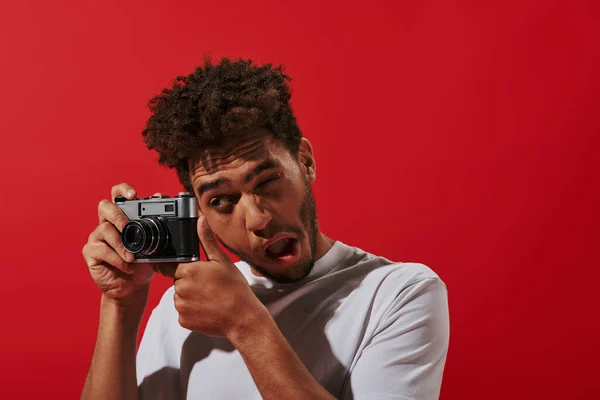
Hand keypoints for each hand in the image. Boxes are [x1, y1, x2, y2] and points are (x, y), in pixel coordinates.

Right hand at [82, 183, 176, 305]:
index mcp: (122, 217)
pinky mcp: (91, 252)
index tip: (133, 194)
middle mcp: (107, 224)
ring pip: (104, 229)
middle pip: (104, 206)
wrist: (133, 287)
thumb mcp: (155, 245)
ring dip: (121, 244)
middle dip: (118, 215)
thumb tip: (159, 197)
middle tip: (127, 227)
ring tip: (132, 258)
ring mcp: (97, 237)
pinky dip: (117, 259)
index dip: (122, 190)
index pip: (117, 195)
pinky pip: (102, 250)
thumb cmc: (144, 263)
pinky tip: (127, 266)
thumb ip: (156, 224)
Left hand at [172, 215, 267, 337]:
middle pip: (178, 282)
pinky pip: (183, 312)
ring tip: (211, 298)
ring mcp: (181, 307)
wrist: (242, 318)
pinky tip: (208, 309)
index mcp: (188, 271)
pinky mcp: (183, 321)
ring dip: (190, 297)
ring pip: (180, 297)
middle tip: (210, 286)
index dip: (190, 269)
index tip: (203, 275)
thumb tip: (200, 220)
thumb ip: (207, 240)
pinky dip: (192, 311)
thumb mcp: (222, 261)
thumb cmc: (235, 289)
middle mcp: (180, 289)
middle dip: (190, 283)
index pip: (177, 266)